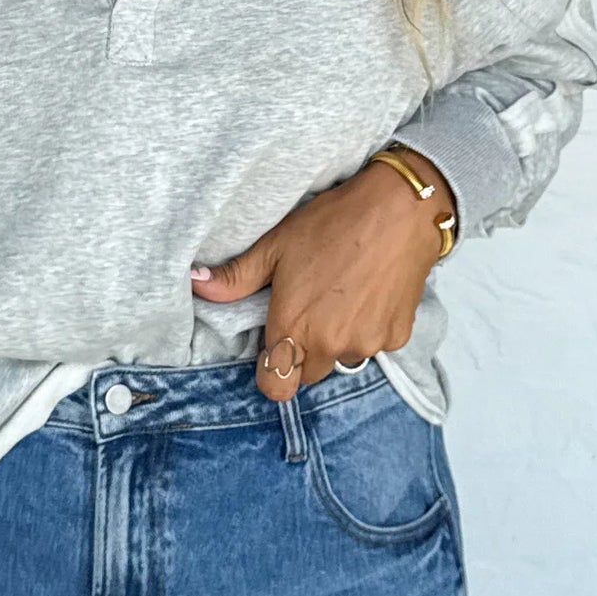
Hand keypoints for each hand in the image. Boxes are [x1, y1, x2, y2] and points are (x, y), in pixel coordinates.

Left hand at [191, 155, 455, 400]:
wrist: (399, 209)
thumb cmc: (333, 222)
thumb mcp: (276, 244)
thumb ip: (236, 277)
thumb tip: (197, 285)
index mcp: (294, 327)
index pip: (275, 387)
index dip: (271, 371)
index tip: (275, 345)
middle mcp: (331, 345)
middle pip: (308, 373)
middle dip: (304, 350)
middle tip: (309, 308)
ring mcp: (367, 343)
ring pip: (343, 359)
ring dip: (338, 339)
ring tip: (340, 295)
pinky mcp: (396, 336)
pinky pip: (374, 345)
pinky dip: (369, 328)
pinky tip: (368, 293)